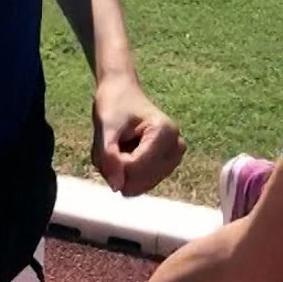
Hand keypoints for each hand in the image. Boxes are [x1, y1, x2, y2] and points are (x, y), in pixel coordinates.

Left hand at [91, 78, 185, 196]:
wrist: (122, 93)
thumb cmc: (114, 105)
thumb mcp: (105, 127)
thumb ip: (109, 157)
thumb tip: (117, 188)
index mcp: (165, 131)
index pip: (135, 167)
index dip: (113, 161)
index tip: (107, 143)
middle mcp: (176, 146)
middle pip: (140, 181)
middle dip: (118, 170)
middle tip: (112, 144)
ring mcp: (175, 157)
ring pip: (140, 186)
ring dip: (121, 173)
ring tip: (119, 148)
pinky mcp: (169, 166)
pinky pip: (142, 185)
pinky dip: (127, 175)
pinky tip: (126, 154)